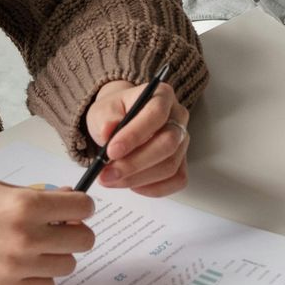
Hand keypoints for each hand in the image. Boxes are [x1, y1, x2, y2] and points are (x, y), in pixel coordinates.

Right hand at [0, 180, 93, 284]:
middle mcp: (25, 238)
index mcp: (24, 205)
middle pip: (83, 241)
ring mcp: (15, 267)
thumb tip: (67, 203)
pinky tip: (22, 264)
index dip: (80, 206)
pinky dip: (40, 276)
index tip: (72, 207)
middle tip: (57, 227)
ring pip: (66, 266)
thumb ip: (34, 197)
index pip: (83, 208)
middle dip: (74, 231)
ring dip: (57, 254)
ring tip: (33, 245)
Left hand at [84, 77, 189, 196]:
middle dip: (134, 163)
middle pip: (167, 144)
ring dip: (137, 178)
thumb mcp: (102, 110)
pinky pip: (176, 180)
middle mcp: (178, 118)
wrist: (120, 121)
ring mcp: (182, 142)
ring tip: (111, 179)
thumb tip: (108, 131)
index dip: (135, 135)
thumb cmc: (114, 113)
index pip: (156, 114)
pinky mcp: (181, 162)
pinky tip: (132, 184)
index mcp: (162, 96)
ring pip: (170, 166)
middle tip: (106, 173)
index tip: (111, 151)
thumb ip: (105, 119)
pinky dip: (152, 188)